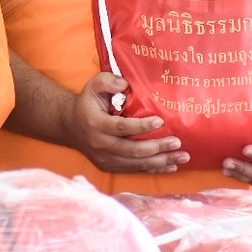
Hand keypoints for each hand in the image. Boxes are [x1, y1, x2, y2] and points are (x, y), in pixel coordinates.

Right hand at [64, 72, 187, 174]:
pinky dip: (153, 169)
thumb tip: (124, 84)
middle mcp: (100, 145)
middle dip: (157, 147)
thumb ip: (108, 81)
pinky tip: (170, 166)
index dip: (141, 126)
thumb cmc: (87, 103)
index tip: (160, 120)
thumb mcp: (93, 86)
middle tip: (177, 142)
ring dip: (161, 161)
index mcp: (96, 124)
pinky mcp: (110, 167)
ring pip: (136, 164)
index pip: (121, 127)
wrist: (70, 126)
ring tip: (182, 157)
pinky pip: (134, 170)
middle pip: (132, 150)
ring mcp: (105, 159)